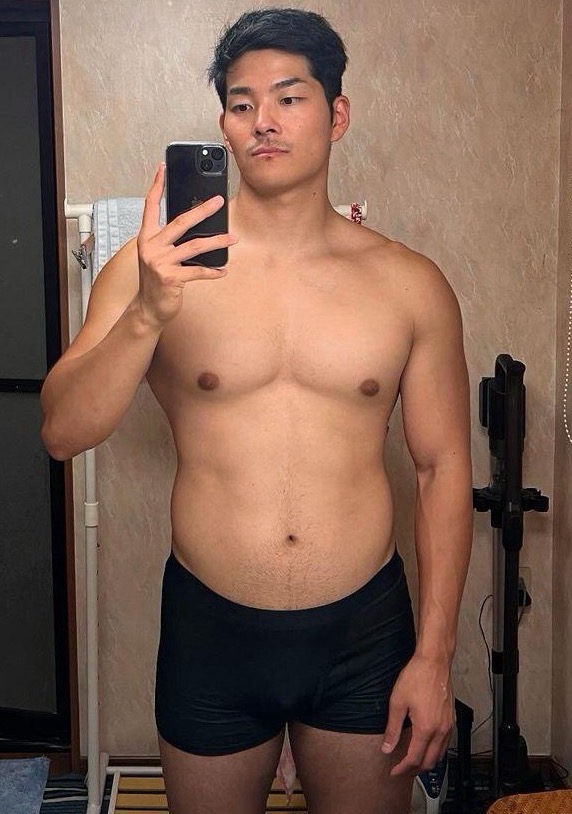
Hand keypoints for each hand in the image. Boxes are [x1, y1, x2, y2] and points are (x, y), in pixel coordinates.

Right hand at [135, 163, 237, 328]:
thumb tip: (197, 225)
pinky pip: (198, 271)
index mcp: (146, 237)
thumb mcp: (158, 256)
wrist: (148, 308)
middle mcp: (151, 247)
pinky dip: (213, 271)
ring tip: (232, 238)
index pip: (150, 205)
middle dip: (203, 210)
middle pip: (181, 221)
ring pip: (195, 246)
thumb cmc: (156, 280)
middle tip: (219, 201)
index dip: (157, 185)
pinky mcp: (171, 278)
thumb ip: (170, 240)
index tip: (163, 166)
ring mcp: (160, 262)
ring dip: (217, 241)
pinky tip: (223, 270)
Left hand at [381, 653, 453, 775]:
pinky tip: (427, 748)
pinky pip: (446, 744)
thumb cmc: (416, 678)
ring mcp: (448, 725)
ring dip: (427, 762)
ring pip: (440, 755)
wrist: (434, 662)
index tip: (394, 771)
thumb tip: (387, 748)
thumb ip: (392, 728)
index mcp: (426, 729)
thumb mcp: (397, 702)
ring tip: (413, 762)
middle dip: (415, 770)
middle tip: (402, 770)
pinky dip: (436, 752)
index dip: (403, 768)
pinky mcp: (451, 719)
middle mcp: (440, 730)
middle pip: (430, 761)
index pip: (414, 758)